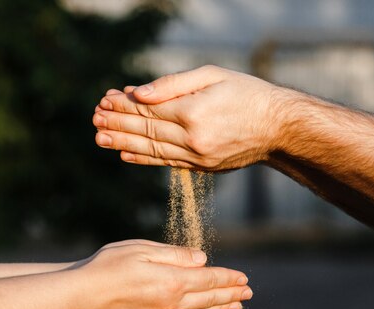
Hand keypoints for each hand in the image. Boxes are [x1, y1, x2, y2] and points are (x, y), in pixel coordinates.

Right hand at [78, 240, 251, 308]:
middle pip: (209, 299)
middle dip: (231, 294)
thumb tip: (202, 260)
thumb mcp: (142, 250)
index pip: (208, 280)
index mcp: (171, 281)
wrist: (84, 295)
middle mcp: (171, 303)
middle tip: (249, 293)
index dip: (228, 278)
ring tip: (238, 307)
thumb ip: (175, 255)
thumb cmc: (110, 265)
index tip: (243, 278)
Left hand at [92, 65, 292, 170]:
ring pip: (152, 149)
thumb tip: (139, 94)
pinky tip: (125, 154)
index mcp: (193, 113)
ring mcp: (197, 156)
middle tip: (95, 119)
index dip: (124, 106)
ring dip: (123, 142)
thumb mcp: (213, 76)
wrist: (278, 128)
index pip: (148, 110)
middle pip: (145, 130)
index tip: (104, 100)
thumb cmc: (248, 93)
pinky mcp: (202, 167)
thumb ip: (173, 85)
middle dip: (117, 124)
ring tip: (100, 138)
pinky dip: (144, 159)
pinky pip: (167, 162)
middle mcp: (192, 139)